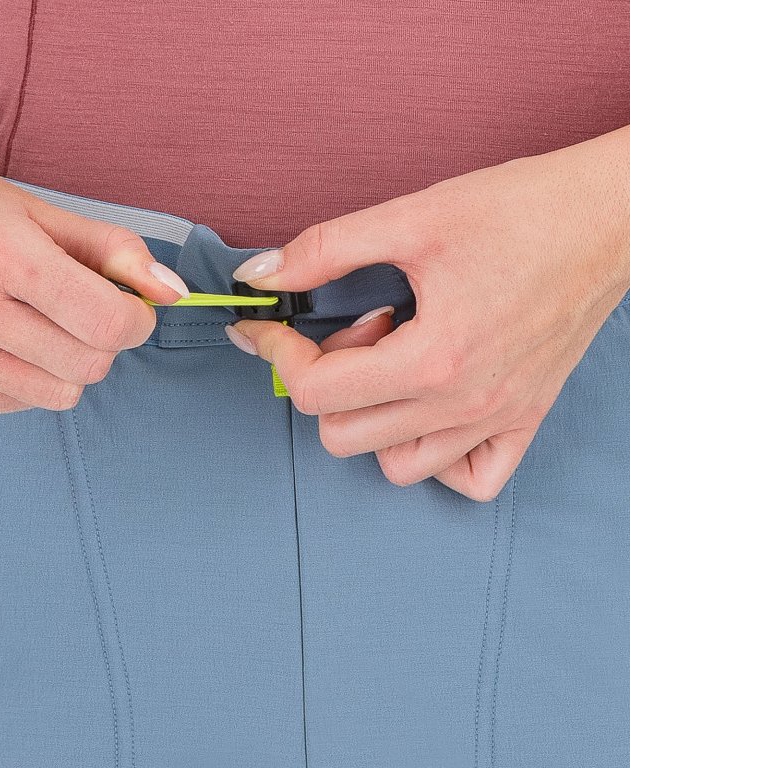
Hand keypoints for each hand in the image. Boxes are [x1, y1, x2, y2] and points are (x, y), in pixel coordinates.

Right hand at [0, 103, 187, 412]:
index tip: (130, 306)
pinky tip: (0, 338)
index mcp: (2, 255)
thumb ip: (115, 252)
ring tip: (37, 322)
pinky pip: (20, 403)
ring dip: (68, 362)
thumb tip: (173, 293)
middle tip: (80, 309)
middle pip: (90, 365)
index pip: (108, 323)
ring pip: (60, 394)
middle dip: (105, 341)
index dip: (138, 320)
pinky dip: (28, 377)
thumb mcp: (40, 211)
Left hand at [226, 127, 628, 500]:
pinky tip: (428, 405)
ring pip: (396, 465)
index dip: (276, 352)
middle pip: (343, 435)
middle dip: (323, 382)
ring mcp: (498, 419)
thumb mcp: (412, 217)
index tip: (268, 324)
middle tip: (352, 328)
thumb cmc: (523, 210)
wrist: (611, 216)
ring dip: (371, 418)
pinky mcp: (527, 418)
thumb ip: (324, 250)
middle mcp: (464, 404)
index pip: (316, 391)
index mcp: (431, 358)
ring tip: (394, 360)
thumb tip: (259, 276)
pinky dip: (435, 457)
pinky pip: (470, 478)